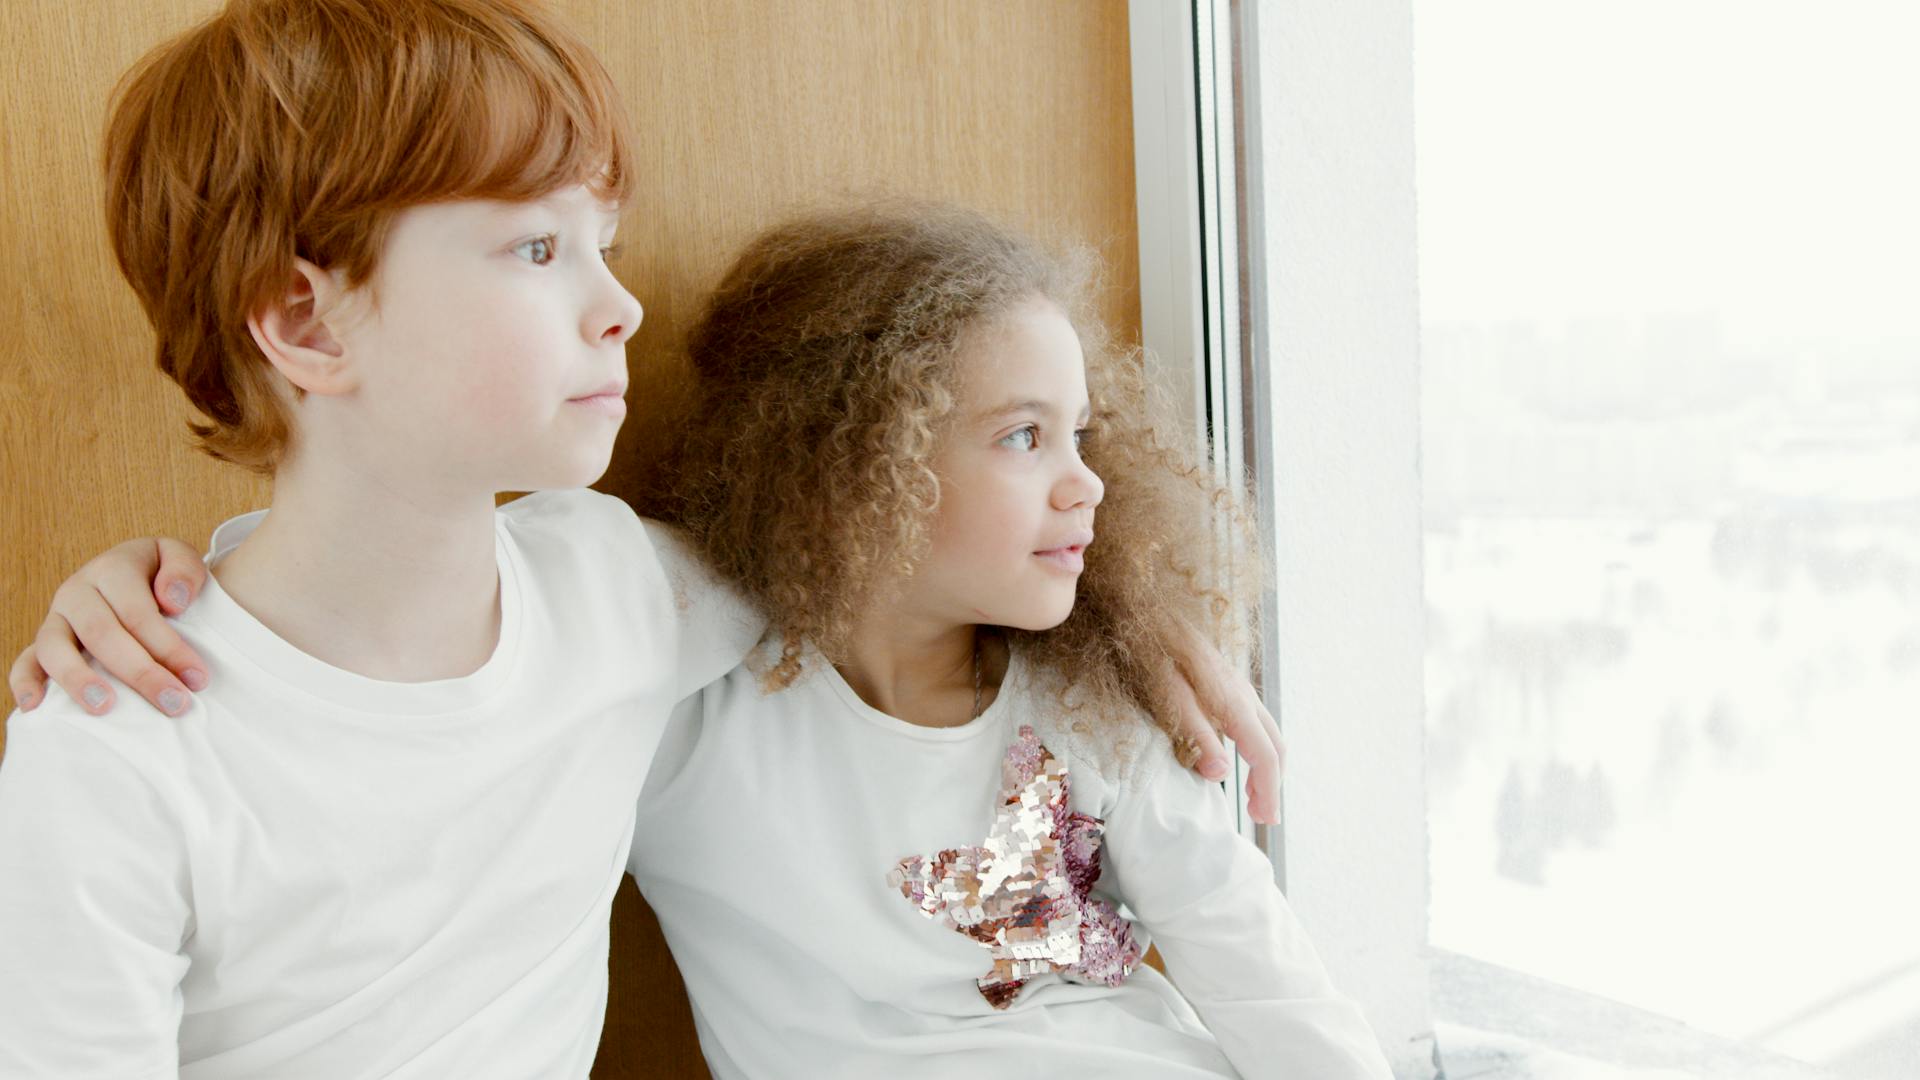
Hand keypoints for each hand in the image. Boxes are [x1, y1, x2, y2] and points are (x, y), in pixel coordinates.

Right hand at [9, 539, 209, 716]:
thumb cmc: (162, 573)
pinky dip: (25, 683)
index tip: (197, 678)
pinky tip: (35, 708)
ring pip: (55, 648)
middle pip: (102, 633)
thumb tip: (172, 601)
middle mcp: (77, 591)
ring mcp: (55, 618)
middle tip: (173, 703)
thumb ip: (184, 570)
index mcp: (112, 569)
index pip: (138, 612)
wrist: (135, 573)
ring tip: (106, 708)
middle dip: (140, 672)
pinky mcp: (41, 643)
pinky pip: (25, 662)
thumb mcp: (179, 558)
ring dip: (79, 680)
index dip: (168, 647)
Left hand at [1160, 622, 1285, 824]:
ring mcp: (1238, 688)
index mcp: (1235, 704)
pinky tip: (1237, 758)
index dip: (1268, 791)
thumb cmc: (1154, 654)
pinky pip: (1255, 722)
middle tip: (1263, 816)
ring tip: (1253, 796)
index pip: (1266, 757)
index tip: (1266, 820)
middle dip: (1272, 784)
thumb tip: (1221, 774)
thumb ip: (1196, 737)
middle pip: (1275, 746)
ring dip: (1266, 767)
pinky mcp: (1227, 684)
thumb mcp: (1169, 699)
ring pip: (1268, 733)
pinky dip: (1257, 748)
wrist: (1149, 613)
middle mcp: (1244, 696)